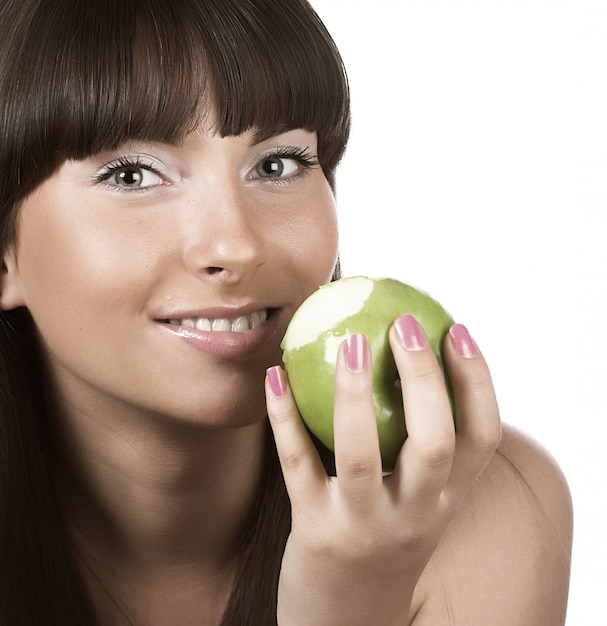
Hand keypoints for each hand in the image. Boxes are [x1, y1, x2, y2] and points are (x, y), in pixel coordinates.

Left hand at [265, 315, 500, 625]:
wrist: (349, 618)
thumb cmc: (384, 537)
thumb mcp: (417, 501)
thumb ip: (420, 447)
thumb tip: (407, 360)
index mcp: (447, 500)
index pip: (481, 437)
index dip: (478, 380)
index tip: (457, 329)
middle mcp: (415, 515)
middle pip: (435, 442)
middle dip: (425, 379)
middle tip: (404, 325)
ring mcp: (363, 526)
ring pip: (363, 454)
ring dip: (356, 393)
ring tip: (350, 342)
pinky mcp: (314, 531)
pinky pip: (298, 464)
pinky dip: (284, 416)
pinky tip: (274, 375)